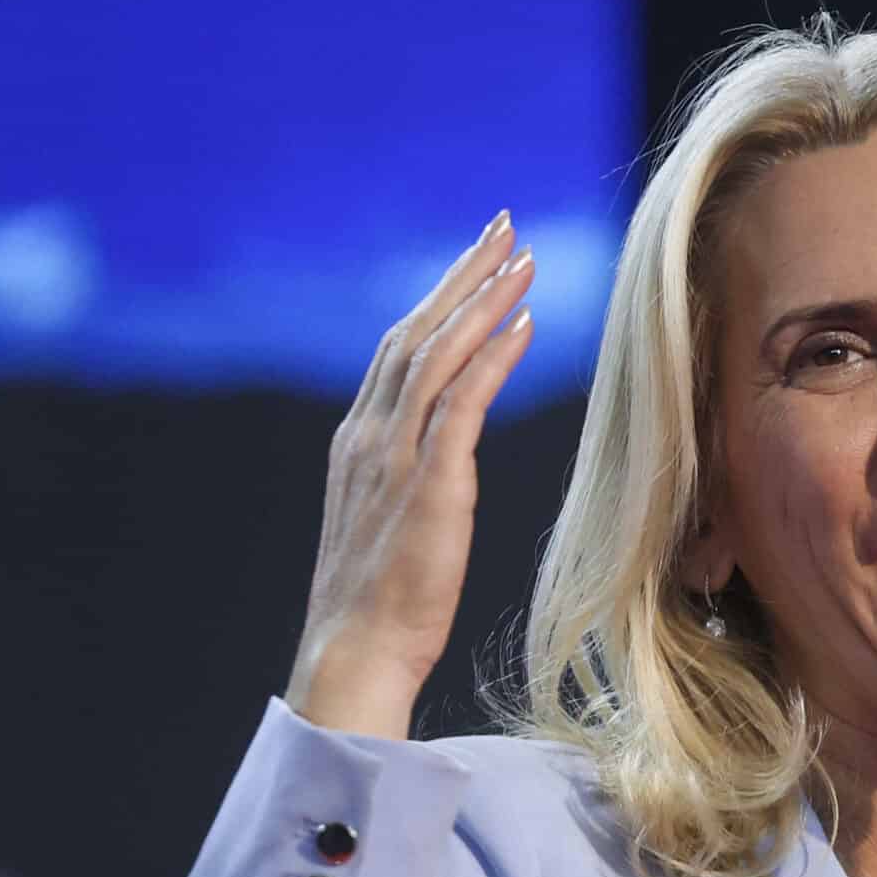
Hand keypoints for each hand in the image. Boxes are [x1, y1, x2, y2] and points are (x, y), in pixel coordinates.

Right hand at [286, 211, 537, 738]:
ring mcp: (394, 455)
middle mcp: (369, 434)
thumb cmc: (380, 603)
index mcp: (359, 440)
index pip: (400, 349)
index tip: (478, 258)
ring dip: (481, 299)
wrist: (353, 650)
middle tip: (503, 226)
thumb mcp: (393, 523)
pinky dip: (490, 357)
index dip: (440, 298)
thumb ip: (410, 477)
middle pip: (417, 331)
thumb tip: (440, 457)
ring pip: (437, 353)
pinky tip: (521, 322)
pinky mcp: (427, 483)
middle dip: (461, 274)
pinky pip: (460, 403)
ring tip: (523, 257)